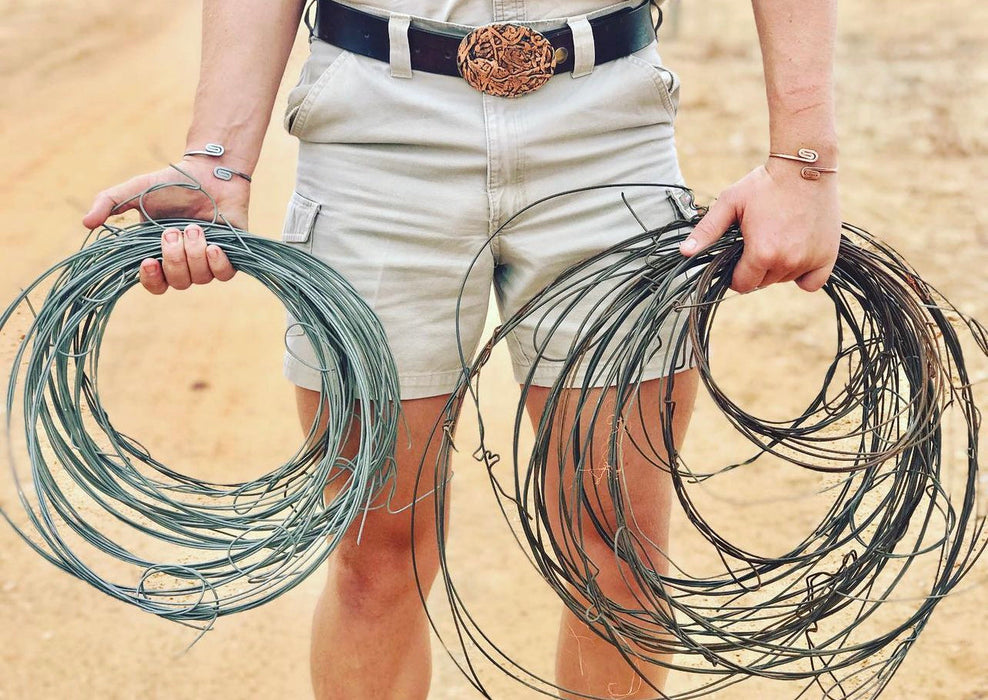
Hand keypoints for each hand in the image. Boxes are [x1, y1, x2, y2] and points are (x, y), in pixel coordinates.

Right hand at [83, 157, 246, 293]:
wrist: (210, 172)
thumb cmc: (171, 183)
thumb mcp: (135, 191)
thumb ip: (110, 203)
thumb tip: (86, 223)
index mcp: (159, 254)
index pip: (154, 284)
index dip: (151, 280)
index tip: (149, 262)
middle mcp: (184, 263)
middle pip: (177, 282)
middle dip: (174, 258)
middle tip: (173, 231)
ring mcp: (207, 261)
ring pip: (200, 278)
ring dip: (194, 253)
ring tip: (195, 228)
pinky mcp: (231, 256)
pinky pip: (224, 275)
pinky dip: (218, 263)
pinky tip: (214, 246)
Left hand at [679, 160, 840, 292]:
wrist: (805, 165)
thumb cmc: (764, 183)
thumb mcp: (730, 203)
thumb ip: (707, 230)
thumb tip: (684, 252)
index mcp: (761, 253)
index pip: (742, 285)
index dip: (734, 275)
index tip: (736, 258)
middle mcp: (787, 262)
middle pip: (763, 282)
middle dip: (755, 268)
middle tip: (758, 241)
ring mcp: (810, 260)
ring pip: (785, 279)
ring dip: (778, 268)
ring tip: (777, 238)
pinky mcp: (828, 256)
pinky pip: (811, 283)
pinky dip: (803, 276)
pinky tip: (796, 257)